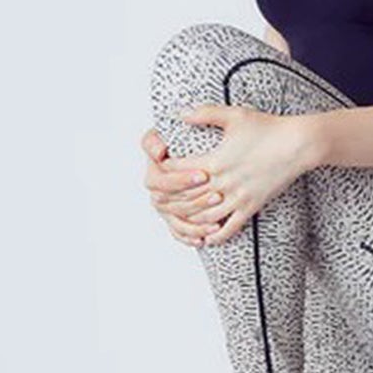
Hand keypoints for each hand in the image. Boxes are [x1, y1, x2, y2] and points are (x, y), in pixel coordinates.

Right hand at [141, 125, 215, 247]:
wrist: (192, 149)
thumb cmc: (182, 139)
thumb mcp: (170, 132)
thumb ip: (159, 139)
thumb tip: (159, 150)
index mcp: (154, 170)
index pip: (162, 180)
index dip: (182, 180)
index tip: (203, 175)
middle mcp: (157, 191)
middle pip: (171, 203)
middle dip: (196, 201)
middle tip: (217, 196)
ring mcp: (165, 206)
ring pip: (176, 220)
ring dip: (196, 223)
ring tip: (216, 223)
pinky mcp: (174, 218)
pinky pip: (178, 232)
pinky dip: (190, 237)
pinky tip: (203, 240)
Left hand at [162, 103, 317, 245]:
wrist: (298, 144)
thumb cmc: (268, 127)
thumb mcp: (233, 115)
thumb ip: (204, 114)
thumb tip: (180, 113)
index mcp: (215, 160)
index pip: (178, 170)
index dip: (164, 170)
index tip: (158, 169)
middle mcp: (223, 182)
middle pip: (186, 198)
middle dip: (170, 200)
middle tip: (160, 201)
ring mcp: (238, 197)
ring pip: (204, 217)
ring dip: (189, 220)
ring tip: (178, 219)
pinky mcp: (251, 206)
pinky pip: (230, 227)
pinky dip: (216, 235)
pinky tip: (207, 238)